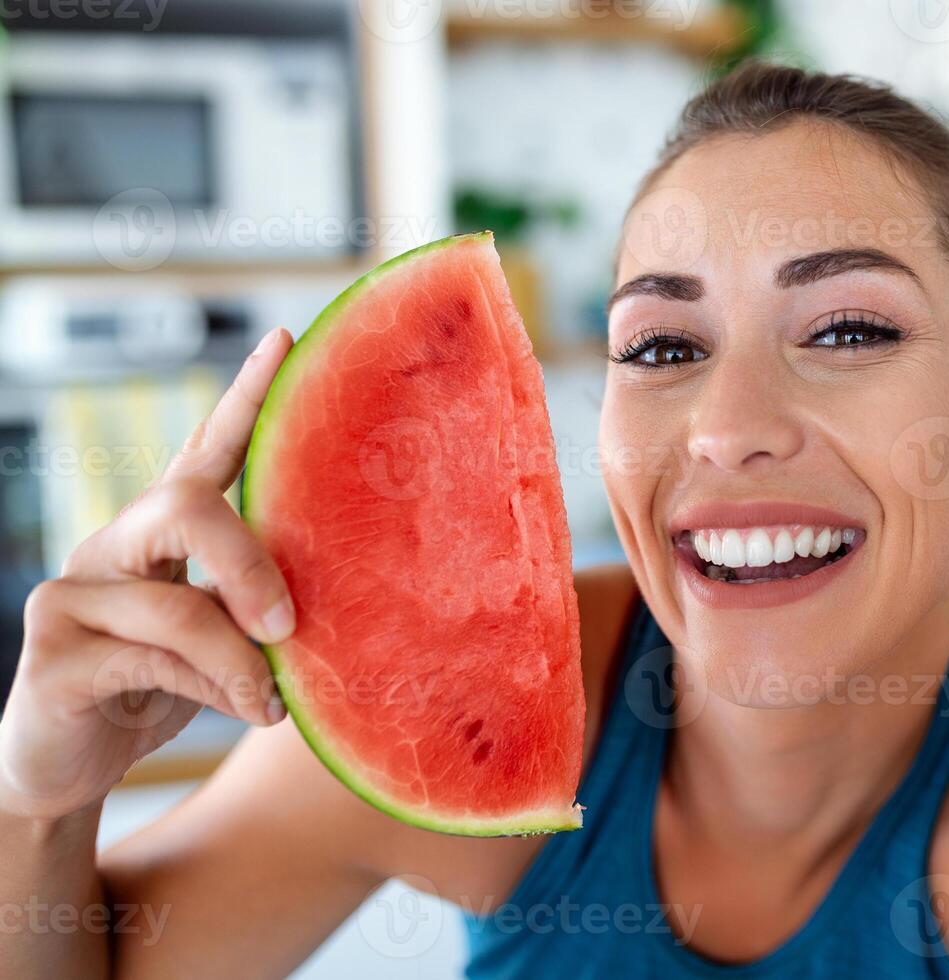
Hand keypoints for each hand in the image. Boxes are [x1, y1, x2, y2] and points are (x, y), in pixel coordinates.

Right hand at [0, 329, 296, 819]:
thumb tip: (331, 607)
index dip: (242, 398)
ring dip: (239, 661)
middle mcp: (111, 549)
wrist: (68, 771)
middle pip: (184, 506)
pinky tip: (237, 710)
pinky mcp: (50, 654)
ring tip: (271, 703)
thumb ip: (255, 611)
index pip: (202, 453)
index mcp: (157, 538)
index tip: (286, 342)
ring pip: (176, 605)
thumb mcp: (219, 644)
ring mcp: (72, 595)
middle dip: (251, 562)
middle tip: (289, 625)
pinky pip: (148, 658)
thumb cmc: (154, 693)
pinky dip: (207, 687)